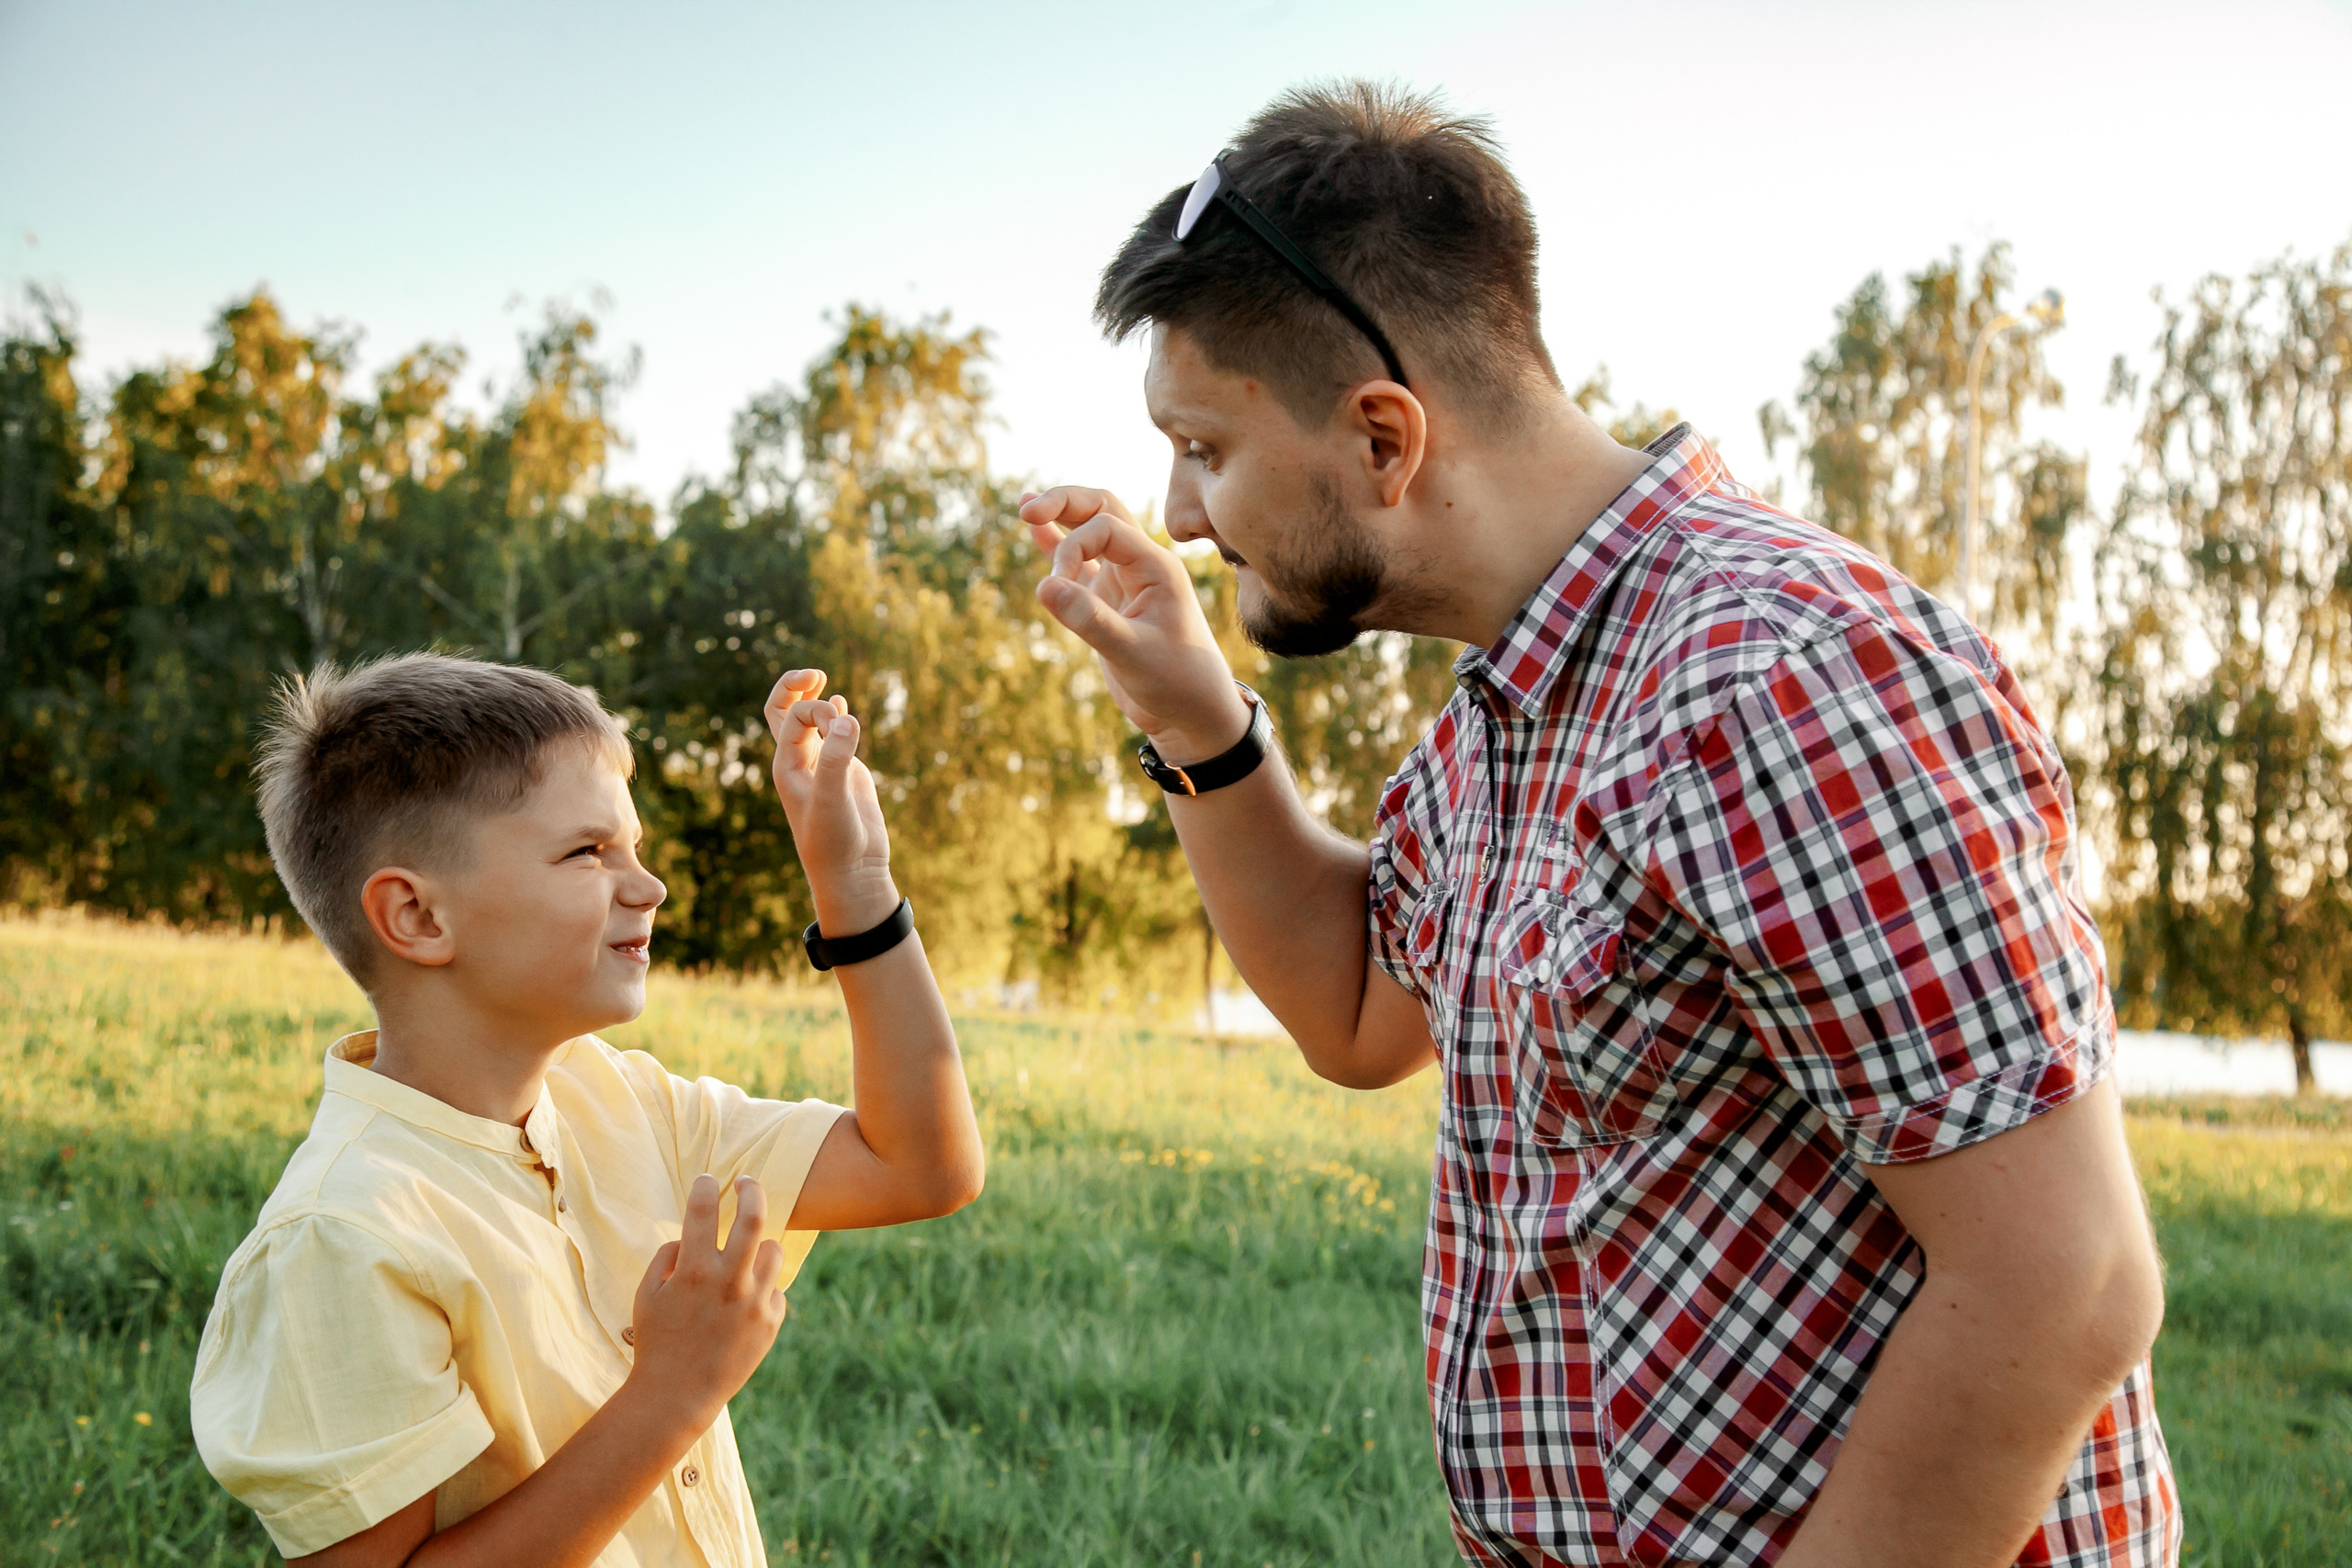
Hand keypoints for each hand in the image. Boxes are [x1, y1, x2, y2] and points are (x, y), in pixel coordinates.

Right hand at [624, 1174, 788, 1433]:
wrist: (678, 1397)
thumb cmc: (657, 1343)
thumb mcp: (647, 1295)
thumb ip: (667, 1257)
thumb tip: (690, 1235)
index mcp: (694, 1272)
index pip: (703, 1210)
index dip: (704, 1187)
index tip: (706, 1179)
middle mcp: (729, 1282)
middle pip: (755, 1216)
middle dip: (751, 1189)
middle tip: (746, 1182)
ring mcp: (755, 1303)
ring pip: (774, 1250)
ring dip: (758, 1248)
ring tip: (742, 1260)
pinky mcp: (771, 1322)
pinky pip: (774, 1289)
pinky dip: (759, 1289)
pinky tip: (740, 1307)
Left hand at [765, 669, 897, 934]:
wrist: (851, 870)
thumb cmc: (834, 841)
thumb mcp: (833, 800)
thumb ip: (837, 759)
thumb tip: (845, 718)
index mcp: (786, 765)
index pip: (791, 718)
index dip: (815, 710)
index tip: (839, 725)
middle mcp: (799, 760)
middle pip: (784, 711)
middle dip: (795, 687)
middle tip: (816, 674)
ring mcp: (821, 764)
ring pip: (806, 720)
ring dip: (812, 697)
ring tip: (820, 677)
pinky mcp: (843, 771)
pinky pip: (832, 734)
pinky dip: (835, 714)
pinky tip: (840, 704)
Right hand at [1017, 486, 1252, 765]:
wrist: (1192, 713)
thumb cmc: (1176, 683)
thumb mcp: (1132, 654)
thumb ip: (1090, 620)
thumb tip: (1044, 586)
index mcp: (1156, 567)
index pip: (1106, 528)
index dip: (1072, 548)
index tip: (1056, 588)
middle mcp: (1142, 566)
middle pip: (1102, 510)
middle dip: (1064, 503)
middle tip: (1026, 509)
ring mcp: (1125, 581)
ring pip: (1092, 532)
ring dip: (1062, 517)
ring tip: (1025, 506)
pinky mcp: (1110, 601)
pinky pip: (1083, 563)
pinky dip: (1059, 547)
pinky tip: (1036, 532)